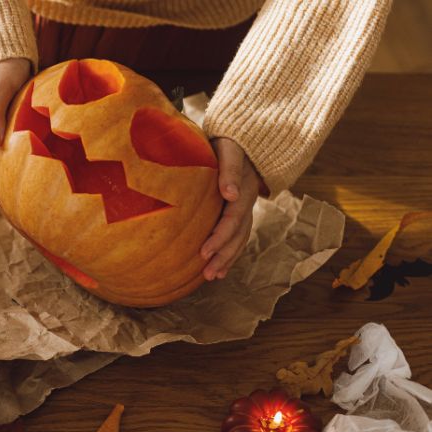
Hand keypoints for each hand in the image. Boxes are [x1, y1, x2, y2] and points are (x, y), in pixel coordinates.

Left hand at [200, 138, 261, 279]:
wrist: (241, 137)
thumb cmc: (229, 141)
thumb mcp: (228, 148)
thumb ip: (229, 169)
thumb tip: (229, 193)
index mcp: (244, 188)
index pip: (232, 218)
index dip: (219, 236)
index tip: (203, 252)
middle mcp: (247, 200)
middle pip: (238, 233)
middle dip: (224, 254)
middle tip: (207, 273)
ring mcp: (245, 206)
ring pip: (239, 237)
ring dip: (227, 258)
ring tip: (212, 276)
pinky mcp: (239, 210)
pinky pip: (237, 235)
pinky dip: (229, 252)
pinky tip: (219, 269)